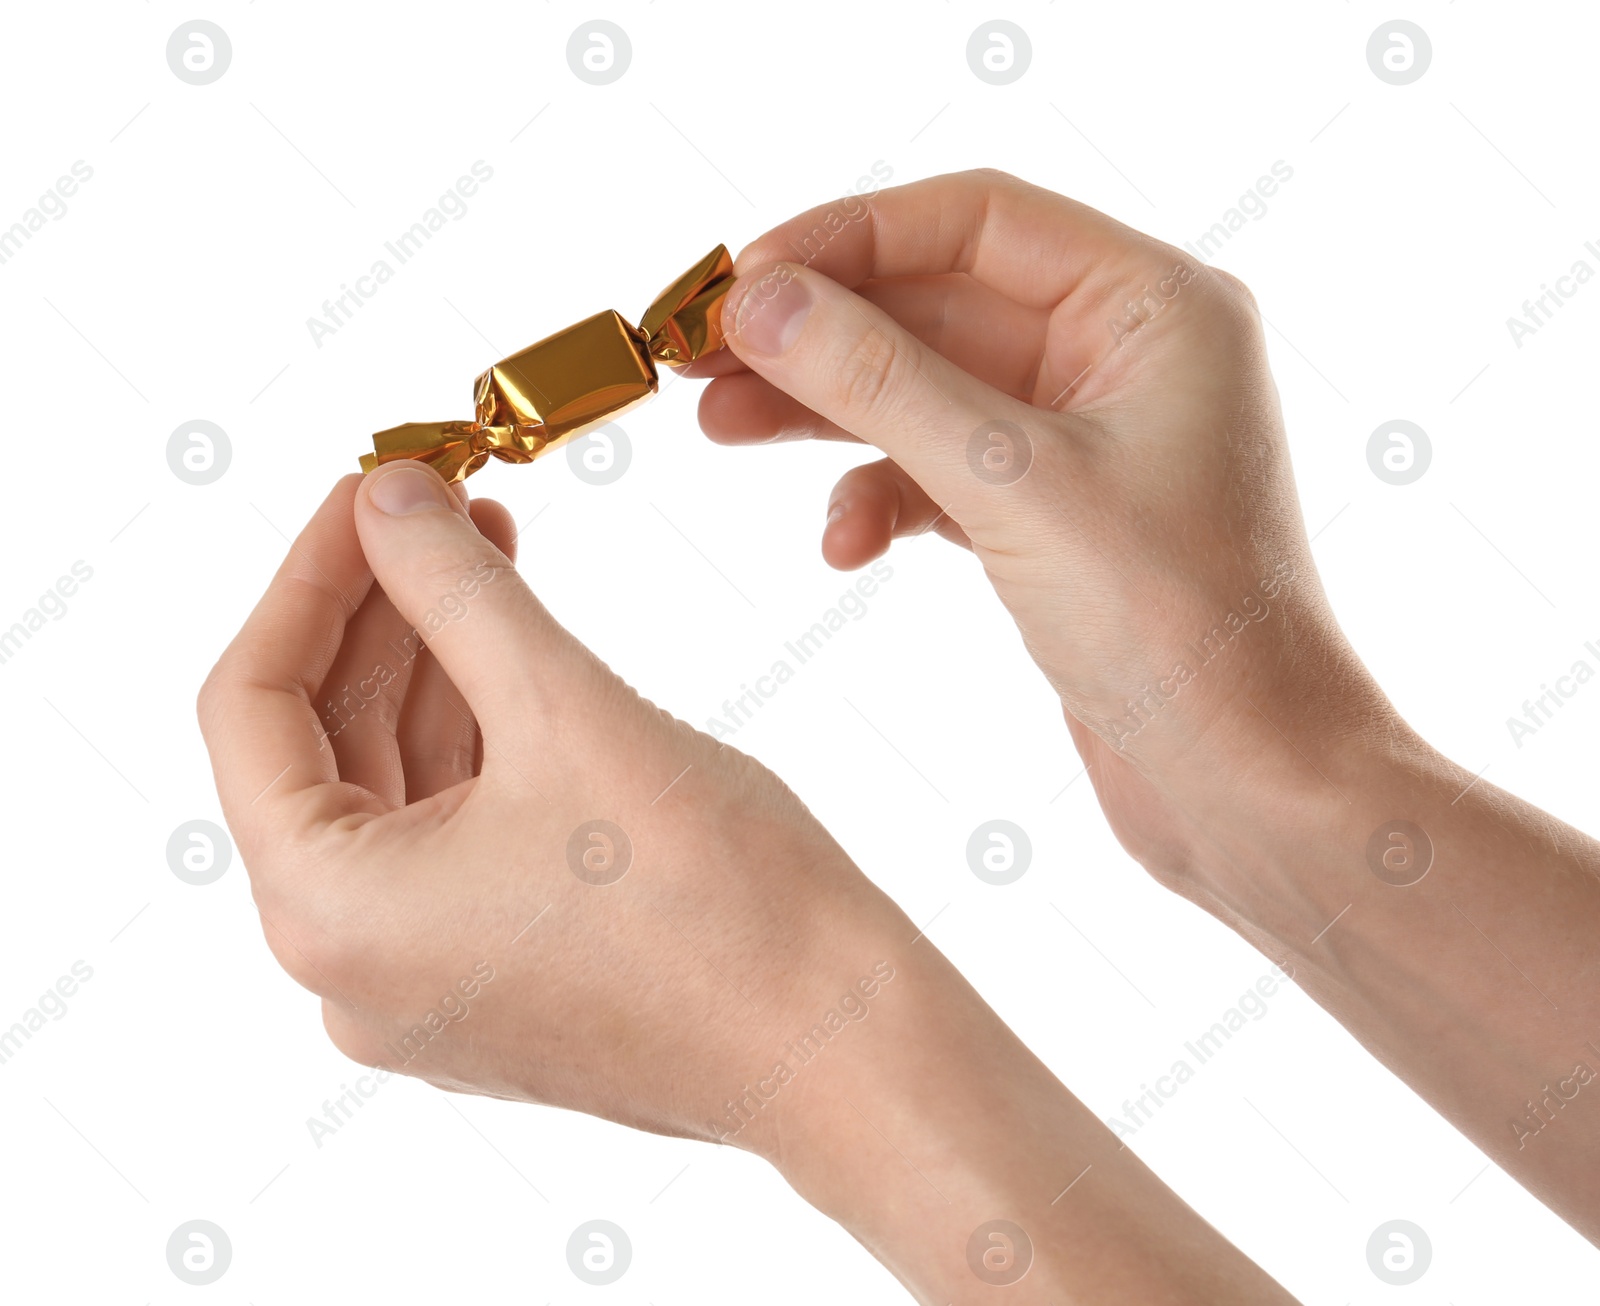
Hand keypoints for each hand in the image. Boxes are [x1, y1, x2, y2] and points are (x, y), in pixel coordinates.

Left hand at [196, 466, 899, 1136]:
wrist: (840, 1045)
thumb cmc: (717, 900)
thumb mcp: (565, 710)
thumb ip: (456, 592)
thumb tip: (388, 496)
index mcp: (332, 915)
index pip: (250, 710)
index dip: (306, 579)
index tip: (367, 490)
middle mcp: (353, 970)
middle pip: (322, 750)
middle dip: (381, 615)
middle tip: (433, 505)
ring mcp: (426, 988)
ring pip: (395, 791)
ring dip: (434, 669)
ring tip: (483, 555)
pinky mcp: (497, 985)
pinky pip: (451, 841)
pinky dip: (476, 743)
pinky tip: (517, 659)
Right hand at [695, 169, 1388, 889]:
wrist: (1249, 788)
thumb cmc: (1183, 630)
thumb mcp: (1012, 486)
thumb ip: (881, 382)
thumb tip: (762, 302)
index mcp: (1153, 307)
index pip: (974, 221)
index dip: (845, 238)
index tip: (738, 281)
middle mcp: (1123, 356)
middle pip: (935, 304)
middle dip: (818, 333)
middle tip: (702, 358)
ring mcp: (1086, 440)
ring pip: (926, 390)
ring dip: (827, 412)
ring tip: (724, 429)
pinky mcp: (1053, 517)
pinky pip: (941, 473)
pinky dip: (881, 497)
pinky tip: (842, 545)